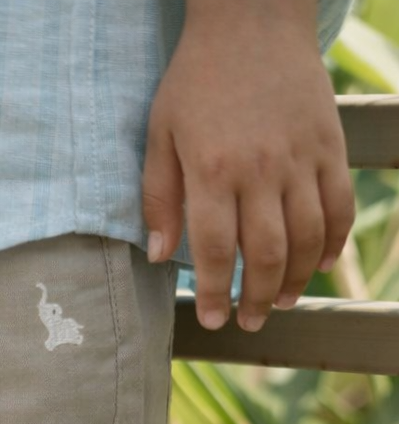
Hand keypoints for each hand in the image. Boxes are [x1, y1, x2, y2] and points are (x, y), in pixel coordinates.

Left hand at [142, 0, 354, 331]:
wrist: (251, 18)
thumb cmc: (197, 79)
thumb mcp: (160, 134)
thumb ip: (158, 196)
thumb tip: (157, 254)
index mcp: (212, 171)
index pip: (213, 251)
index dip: (213, 294)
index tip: (213, 319)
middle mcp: (259, 170)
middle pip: (264, 254)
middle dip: (256, 298)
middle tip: (248, 321)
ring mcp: (299, 158)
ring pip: (306, 238)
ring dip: (294, 279)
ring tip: (280, 301)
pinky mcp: (328, 145)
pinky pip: (338, 205)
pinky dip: (333, 242)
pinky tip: (319, 265)